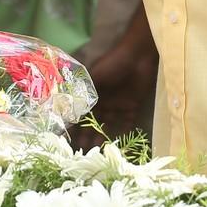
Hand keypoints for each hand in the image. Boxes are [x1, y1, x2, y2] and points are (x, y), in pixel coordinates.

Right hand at [74, 31, 157, 148]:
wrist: (137, 56)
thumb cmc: (113, 62)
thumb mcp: (95, 76)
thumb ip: (84, 93)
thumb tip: (68, 109)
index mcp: (92, 93)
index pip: (81, 113)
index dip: (75, 126)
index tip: (68, 139)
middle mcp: (103, 101)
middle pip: (94, 122)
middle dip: (87, 136)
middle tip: (82, 151)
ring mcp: (118, 105)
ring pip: (108, 125)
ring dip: (102, 137)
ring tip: (97, 151)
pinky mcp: (132, 106)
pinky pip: (127, 123)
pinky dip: (122, 133)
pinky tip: (117, 144)